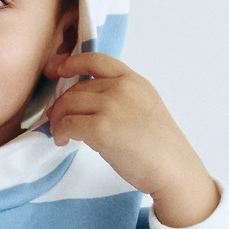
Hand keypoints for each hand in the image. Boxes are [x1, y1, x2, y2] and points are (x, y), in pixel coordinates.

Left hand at [44, 52, 209, 199]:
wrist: (172, 169)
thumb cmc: (159, 147)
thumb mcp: (144, 107)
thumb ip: (120, 98)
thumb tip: (86, 105)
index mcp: (134, 81)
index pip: (97, 60)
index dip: (73, 63)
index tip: (59, 71)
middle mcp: (122, 88)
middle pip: (77, 87)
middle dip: (62, 103)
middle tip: (56, 118)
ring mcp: (111, 106)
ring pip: (68, 104)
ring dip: (58, 119)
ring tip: (59, 133)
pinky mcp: (100, 128)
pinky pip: (68, 124)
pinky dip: (60, 132)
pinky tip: (63, 141)